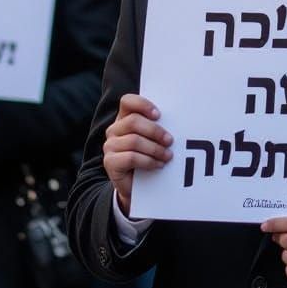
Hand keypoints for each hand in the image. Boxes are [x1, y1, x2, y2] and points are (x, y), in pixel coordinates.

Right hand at [103, 94, 172, 216]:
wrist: (137, 186)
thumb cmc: (148, 155)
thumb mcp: (152, 138)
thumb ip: (157, 126)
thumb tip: (176, 120)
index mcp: (124, 118)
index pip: (127, 101)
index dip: (143, 105)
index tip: (159, 115)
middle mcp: (114, 129)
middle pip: (133, 121)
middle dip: (155, 131)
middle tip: (170, 140)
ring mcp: (110, 146)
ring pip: (134, 140)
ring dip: (155, 149)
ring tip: (168, 156)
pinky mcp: (110, 162)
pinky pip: (131, 157)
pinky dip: (148, 161)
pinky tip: (158, 165)